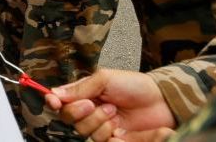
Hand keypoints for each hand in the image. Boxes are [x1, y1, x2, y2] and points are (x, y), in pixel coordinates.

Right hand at [44, 69, 176, 141]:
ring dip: (98, 122)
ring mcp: (103, 128)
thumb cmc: (135, 85)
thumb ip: (80, 87)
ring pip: (85, 133)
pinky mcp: (117, 141)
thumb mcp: (105, 79)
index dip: (53, 102)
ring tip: (114, 111)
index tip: (52, 101)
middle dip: (79, 112)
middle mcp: (91, 113)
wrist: (163, 101)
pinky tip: (121, 126)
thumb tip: (55, 93)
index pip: (62, 102)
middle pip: (70, 120)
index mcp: (85, 95)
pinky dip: (110, 135)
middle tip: (94, 103)